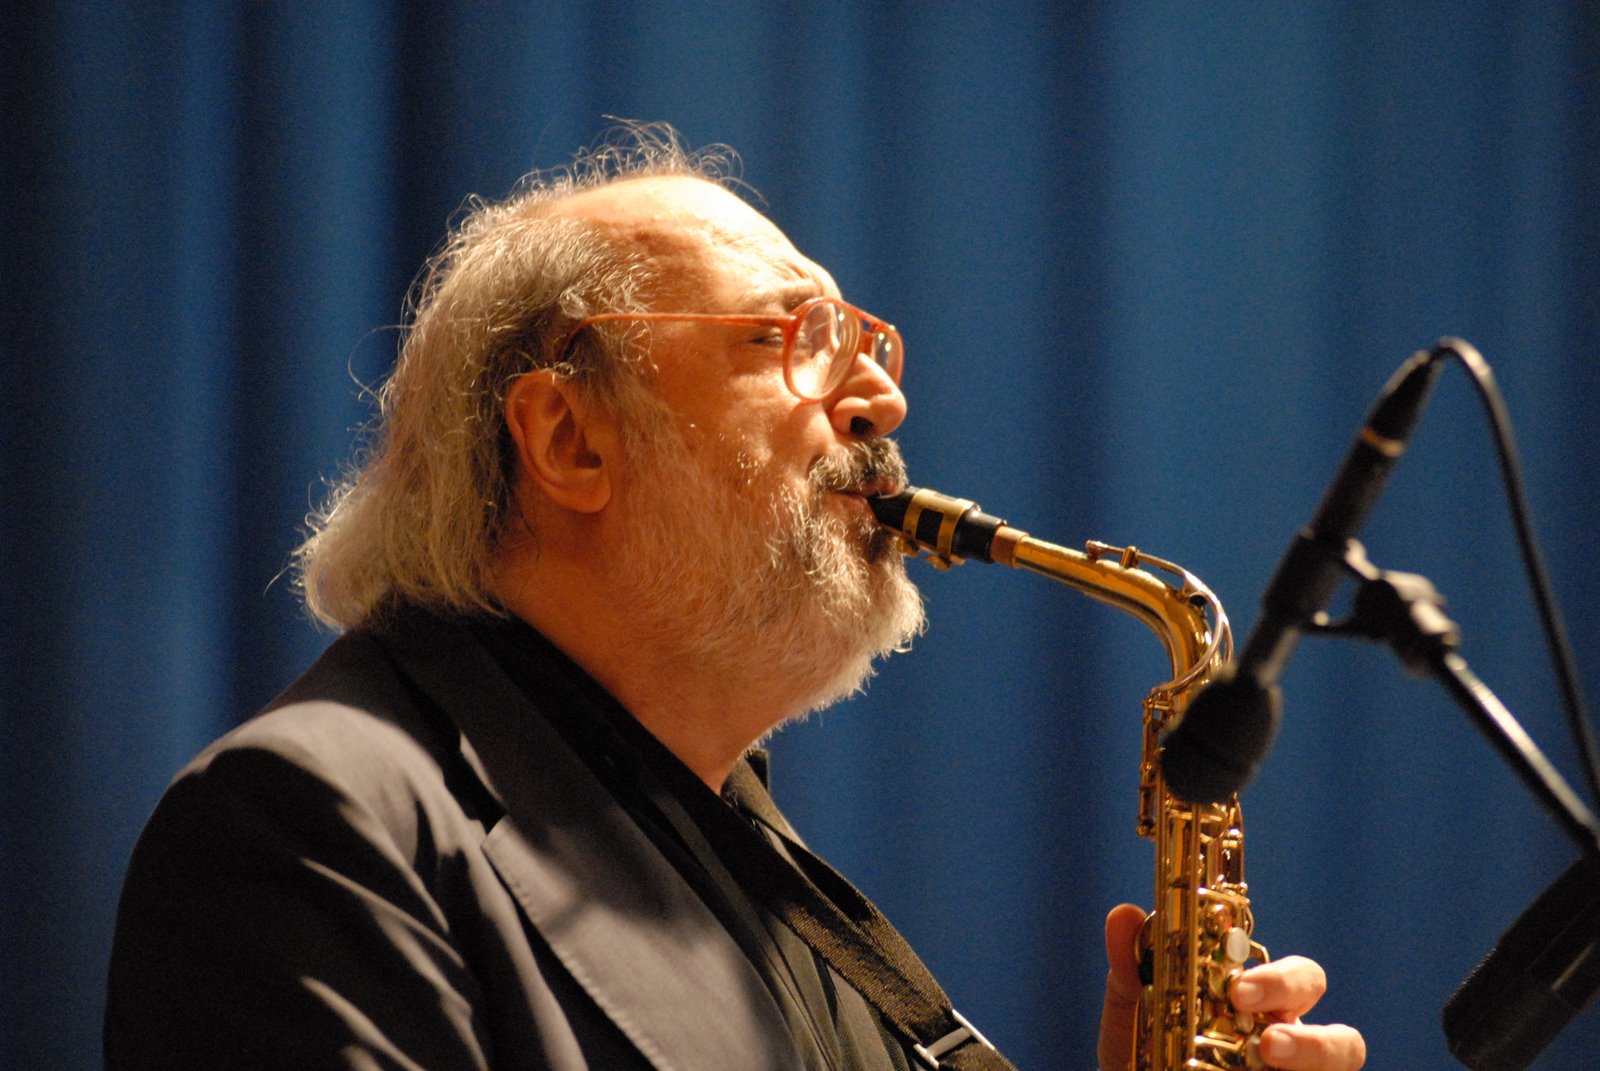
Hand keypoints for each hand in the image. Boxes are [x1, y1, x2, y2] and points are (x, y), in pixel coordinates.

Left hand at [1098, 903, 1365, 1070]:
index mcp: (1252, 1002)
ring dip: (1314, 1046)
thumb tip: (1124, 915)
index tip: (1235, 984)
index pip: (1284, 970)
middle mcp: (1282, 1031)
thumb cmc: (1147, 1065)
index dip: (1272, 971)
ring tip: (1271, 1053)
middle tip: (1243, 1002)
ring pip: (1343, 1049)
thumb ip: (1129, 976)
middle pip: (1315, 992)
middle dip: (1288, 988)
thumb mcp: (1130, 1027)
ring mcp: (1295, 1067)